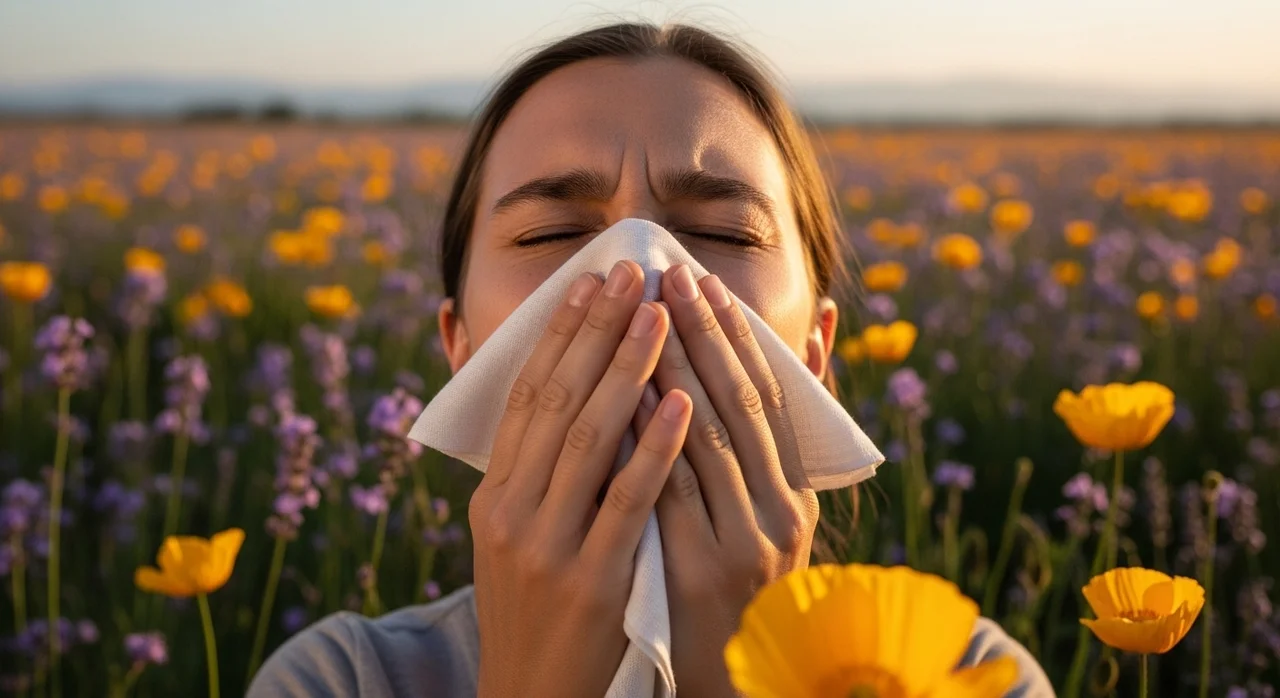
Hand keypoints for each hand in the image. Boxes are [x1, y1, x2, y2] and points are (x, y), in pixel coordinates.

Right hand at [468, 260, 693, 697]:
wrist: (529, 696)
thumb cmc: (535, 608)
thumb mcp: (514, 537)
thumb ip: (536, 474)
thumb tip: (568, 398)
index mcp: (493, 494)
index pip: (527, 395)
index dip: (561, 333)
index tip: (591, 282)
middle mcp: (511, 511)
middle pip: (556, 401)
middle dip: (597, 331)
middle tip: (631, 272)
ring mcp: (547, 545)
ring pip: (588, 439)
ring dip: (627, 370)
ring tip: (660, 315)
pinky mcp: (590, 579)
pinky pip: (626, 500)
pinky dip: (653, 447)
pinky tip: (681, 403)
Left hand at [633, 264, 819, 697]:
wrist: (724, 676)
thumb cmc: (737, 583)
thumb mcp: (773, 509)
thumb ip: (788, 426)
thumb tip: (821, 328)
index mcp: (796, 496)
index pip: (766, 396)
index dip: (735, 336)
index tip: (700, 283)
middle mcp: (778, 517)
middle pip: (736, 407)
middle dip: (698, 336)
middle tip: (665, 276)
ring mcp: (740, 546)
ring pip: (701, 442)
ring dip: (670, 371)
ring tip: (639, 315)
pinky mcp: (696, 574)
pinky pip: (665, 491)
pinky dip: (645, 439)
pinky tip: (621, 394)